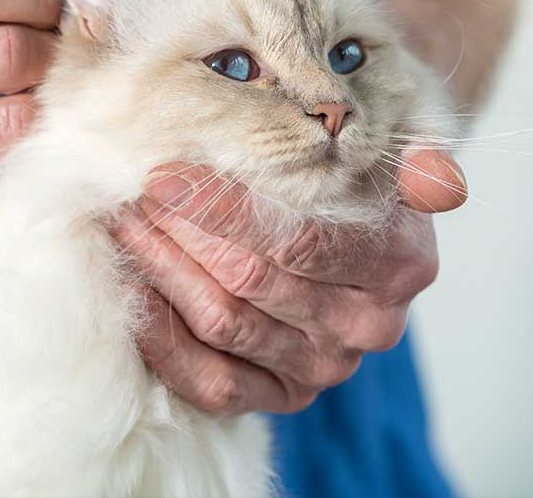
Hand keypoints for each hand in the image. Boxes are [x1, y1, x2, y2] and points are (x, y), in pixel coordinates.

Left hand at [116, 150, 466, 413]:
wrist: (355, 242)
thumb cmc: (357, 189)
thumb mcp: (390, 163)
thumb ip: (415, 164)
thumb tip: (434, 180)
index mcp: (398, 264)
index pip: (296, 240)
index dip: (221, 208)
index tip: (162, 175)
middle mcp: (366, 325)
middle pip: (250, 280)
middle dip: (179, 231)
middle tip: (131, 193)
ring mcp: (322, 368)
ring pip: (223, 324)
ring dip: (162, 271)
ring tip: (123, 225)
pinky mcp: (282, 395)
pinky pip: (212, 382)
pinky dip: (163, 337)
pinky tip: (135, 289)